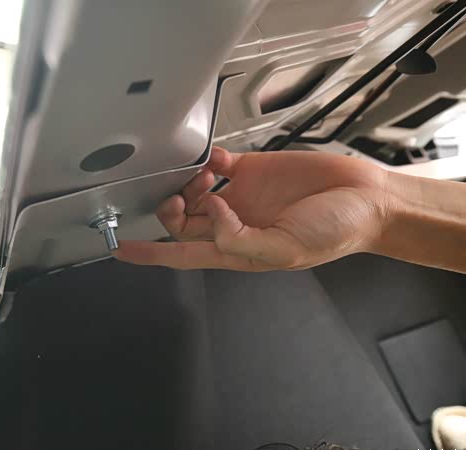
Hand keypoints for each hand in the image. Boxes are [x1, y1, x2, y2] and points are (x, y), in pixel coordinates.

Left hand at [114, 147, 390, 270]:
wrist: (366, 198)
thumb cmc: (334, 231)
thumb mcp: (287, 249)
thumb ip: (242, 239)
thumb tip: (212, 214)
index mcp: (238, 249)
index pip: (182, 254)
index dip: (150, 254)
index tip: (120, 249)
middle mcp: (234, 223)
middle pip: (182, 221)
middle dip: (171, 208)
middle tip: (181, 194)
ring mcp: (241, 195)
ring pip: (193, 190)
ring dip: (187, 182)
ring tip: (204, 175)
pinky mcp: (252, 169)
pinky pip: (217, 162)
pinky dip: (206, 158)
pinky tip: (212, 157)